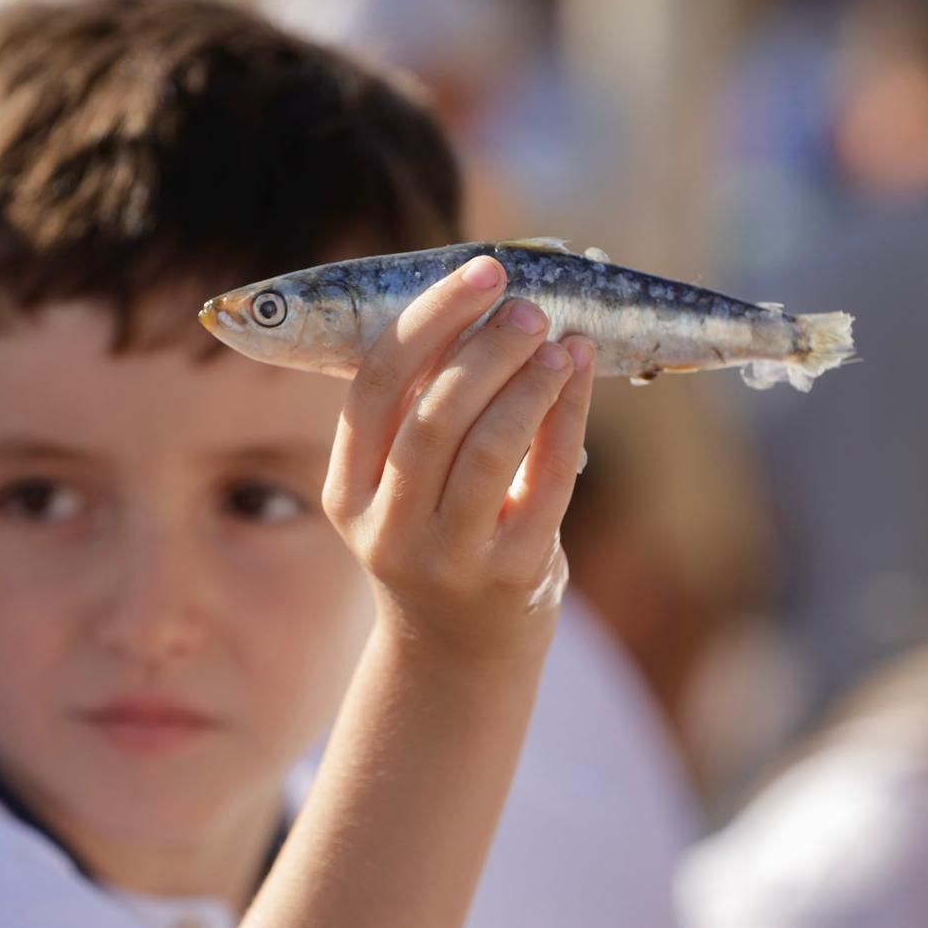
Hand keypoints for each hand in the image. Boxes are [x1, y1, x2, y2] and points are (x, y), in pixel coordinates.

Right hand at [322, 256, 595, 668]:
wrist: (458, 654)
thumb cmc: (437, 539)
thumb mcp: (403, 486)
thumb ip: (424, 410)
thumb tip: (486, 302)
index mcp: (349, 491)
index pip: (375, 389)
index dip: (428, 321)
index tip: (478, 273)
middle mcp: (388, 528)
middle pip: (432, 416)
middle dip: (484, 347)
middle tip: (526, 305)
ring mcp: (448, 559)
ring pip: (487, 450)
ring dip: (527, 382)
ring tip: (556, 340)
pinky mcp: (511, 577)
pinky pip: (546, 483)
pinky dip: (566, 417)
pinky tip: (578, 372)